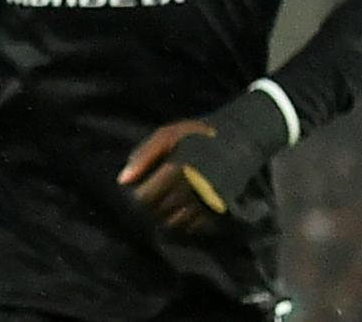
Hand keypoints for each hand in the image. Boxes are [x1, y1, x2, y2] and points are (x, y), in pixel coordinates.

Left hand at [119, 119, 222, 235]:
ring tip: (163, 206)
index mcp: (176, 168)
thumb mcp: (166, 135)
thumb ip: (144, 156)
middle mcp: (192, 188)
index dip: (138, 196)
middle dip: (150, 209)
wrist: (239, 139)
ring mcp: (207, 201)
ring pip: (176, 223)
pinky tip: (180, 211)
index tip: (138, 191)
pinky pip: (195, 226)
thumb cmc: (196, 134)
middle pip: (159, 212)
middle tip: (150, 200)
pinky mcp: (219, 209)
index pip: (146, 196)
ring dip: (165, 218)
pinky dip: (184, 223)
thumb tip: (122, 180)